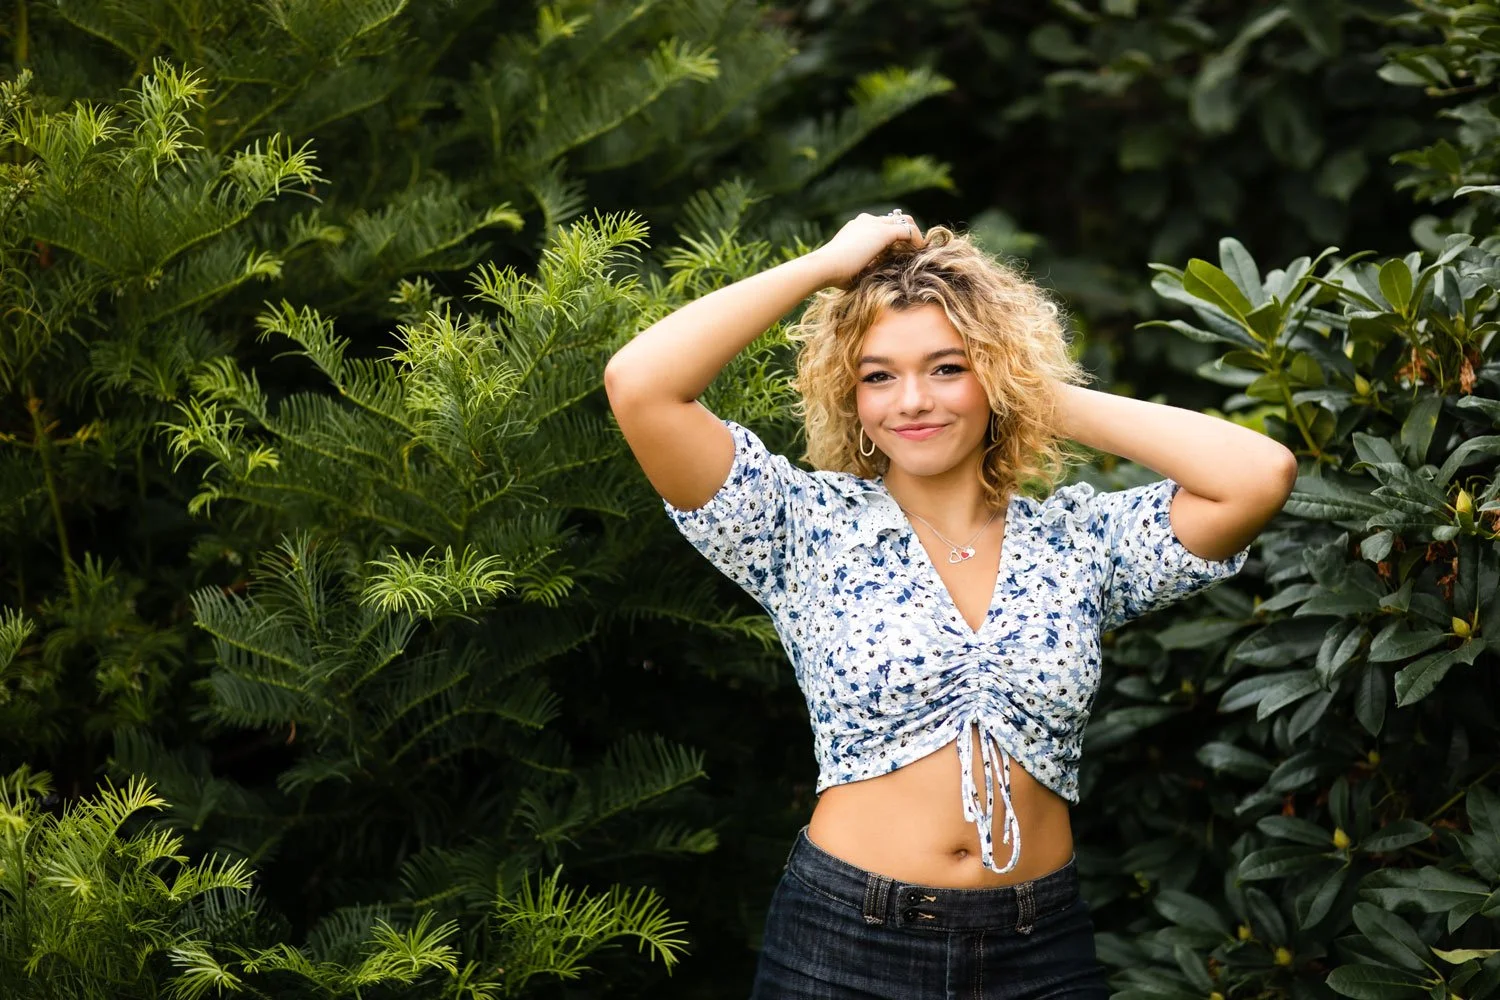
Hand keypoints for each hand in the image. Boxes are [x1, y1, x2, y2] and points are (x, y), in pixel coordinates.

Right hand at [809, 211, 924, 288]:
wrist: (824, 266)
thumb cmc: (832, 274)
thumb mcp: (851, 268)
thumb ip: (864, 266)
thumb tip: (874, 276)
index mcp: (855, 228)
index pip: (880, 225)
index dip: (892, 238)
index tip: (900, 252)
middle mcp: (865, 221)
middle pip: (894, 219)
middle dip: (905, 233)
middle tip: (913, 250)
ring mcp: (874, 225)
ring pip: (903, 221)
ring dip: (913, 236)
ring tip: (919, 252)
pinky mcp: (883, 232)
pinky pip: (908, 230)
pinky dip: (916, 240)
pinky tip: (920, 252)